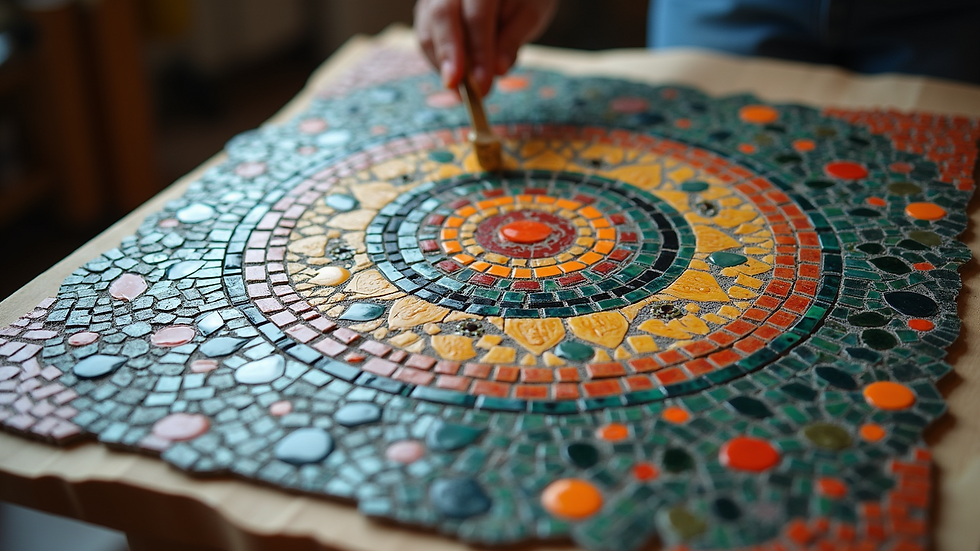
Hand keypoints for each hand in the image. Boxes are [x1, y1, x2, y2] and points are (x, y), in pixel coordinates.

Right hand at [415, 0, 557, 95]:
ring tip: (460, 91)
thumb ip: (512, 40)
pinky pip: (425, 36)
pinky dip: (438, 61)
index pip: (477, 16)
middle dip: (449, 55)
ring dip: (442, 63)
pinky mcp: (427, 9)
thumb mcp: (530, 14)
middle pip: (442, 16)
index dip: (479, 52)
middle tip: (457, 88)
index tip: (482, 84)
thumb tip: (497, 70)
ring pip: (428, 28)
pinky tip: (455, 78)